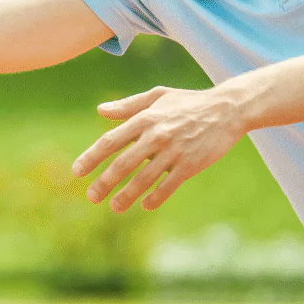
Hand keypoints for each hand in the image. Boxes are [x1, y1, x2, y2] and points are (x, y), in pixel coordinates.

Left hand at [71, 86, 247, 212]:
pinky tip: (145, 205)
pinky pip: (168, 185)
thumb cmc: (188, 102)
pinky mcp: (190, 165)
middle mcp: (155, 136)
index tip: (77, 172)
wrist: (226, 110)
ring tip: (114, 207)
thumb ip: (127, 105)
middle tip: (91, 197)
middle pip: (123, 163)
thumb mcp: (157, 96)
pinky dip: (155, 197)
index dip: (91, 157)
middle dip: (104, 182)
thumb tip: (100, 110)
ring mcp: (173, 151)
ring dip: (127, 195)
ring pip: (144, 178)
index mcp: (144, 118)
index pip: (110, 141)